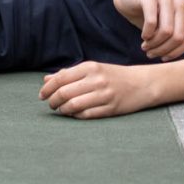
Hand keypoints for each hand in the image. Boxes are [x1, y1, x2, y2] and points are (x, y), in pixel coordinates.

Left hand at [40, 61, 160, 119]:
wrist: (141, 83)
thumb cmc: (113, 76)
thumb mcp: (92, 69)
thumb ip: (69, 74)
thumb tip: (46, 80)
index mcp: (90, 67)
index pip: (61, 78)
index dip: (48, 88)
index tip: (42, 95)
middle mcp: (96, 79)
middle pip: (64, 92)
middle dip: (53, 101)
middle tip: (51, 104)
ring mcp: (104, 94)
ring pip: (73, 105)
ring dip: (63, 110)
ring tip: (61, 110)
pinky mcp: (111, 108)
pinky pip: (86, 115)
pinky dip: (76, 116)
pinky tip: (74, 114)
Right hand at [111, 0, 183, 60]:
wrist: (130, 0)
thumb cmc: (152, 18)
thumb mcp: (171, 30)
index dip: (175, 53)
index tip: (163, 58)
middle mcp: (179, 2)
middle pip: (178, 37)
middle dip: (163, 50)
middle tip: (150, 54)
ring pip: (166, 31)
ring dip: (154, 44)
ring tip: (146, 47)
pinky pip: (152, 22)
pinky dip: (147, 34)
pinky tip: (143, 36)